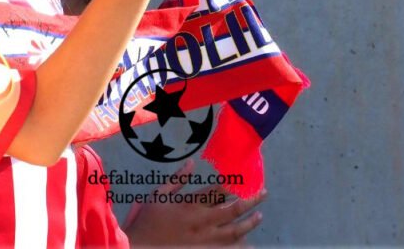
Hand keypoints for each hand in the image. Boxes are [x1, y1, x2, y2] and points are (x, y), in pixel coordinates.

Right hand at [124, 160, 265, 245]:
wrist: (140, 247)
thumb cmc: (149, 220)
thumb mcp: (159, 195)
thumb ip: (178, 179)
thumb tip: (192, 163)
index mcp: (190, 205)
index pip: (218, 191)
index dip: (234, 184)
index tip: (245, 177)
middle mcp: (201, 222)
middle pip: (233, 210)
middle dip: (250, 200)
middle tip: (263, 194)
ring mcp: (205, 241)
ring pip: (234, 232)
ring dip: (249, 224)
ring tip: (259, 217)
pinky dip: (239, 245)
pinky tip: (247, 242)